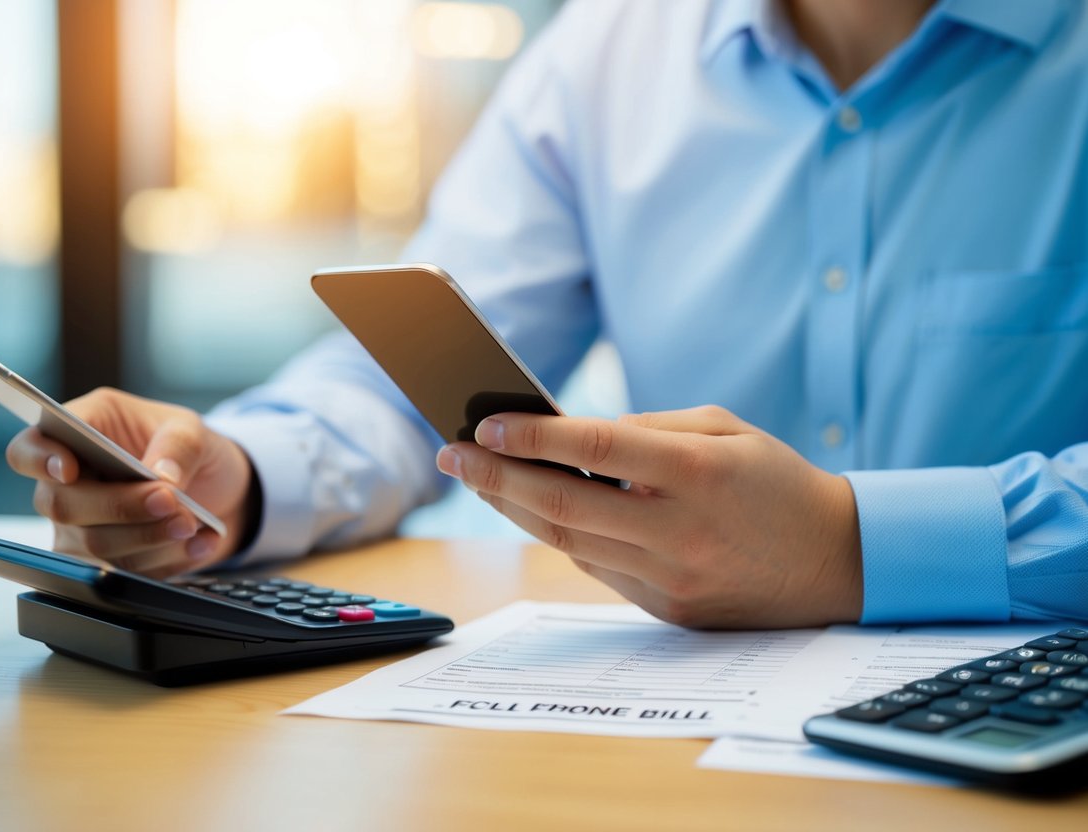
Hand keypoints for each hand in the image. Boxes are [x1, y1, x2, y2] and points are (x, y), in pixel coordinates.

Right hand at [6, 388, 255, 576]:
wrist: (216, 489)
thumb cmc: (188, 448)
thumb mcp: (193, 430)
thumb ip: (179, 447)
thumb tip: (163, 479)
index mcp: (80, 431)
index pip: (28, 449)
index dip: (39, 460)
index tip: (69, 469)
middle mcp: (69, 483)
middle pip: (62, 505)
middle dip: (119, 506)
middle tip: (168, 500)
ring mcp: (81, 528)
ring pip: (94, 547)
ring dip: (148, 537)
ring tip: (191, 523)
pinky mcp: (106, 563)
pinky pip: (126, 573)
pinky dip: (168, 560)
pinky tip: (199, 542)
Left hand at [436, 406, 862, 627]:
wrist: (839, 564)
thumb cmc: (776, 482)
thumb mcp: (726, 430)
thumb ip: (649, 429)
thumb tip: (570, 435)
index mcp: (698, 475)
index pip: (595, 450)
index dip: (532, 436)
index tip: (482, 422)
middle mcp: (679, 532)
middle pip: (563, 504)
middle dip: (495, 477)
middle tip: (449, 452)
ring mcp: (670, 578)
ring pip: (568, 541)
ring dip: (513, 508)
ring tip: (477, 477)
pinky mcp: (667, 610)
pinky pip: (595, 567)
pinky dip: (558, 535)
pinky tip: (529, 508)